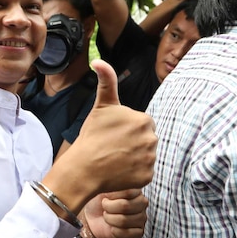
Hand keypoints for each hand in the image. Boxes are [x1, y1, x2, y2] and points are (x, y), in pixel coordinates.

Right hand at [63, 59, 156, 193]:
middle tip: (113, 148)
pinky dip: (134, 174)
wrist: (84, 168)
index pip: (142, 125)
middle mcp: (152, 138)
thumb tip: (98, 61)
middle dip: (133, 143)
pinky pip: (144, 173)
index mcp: (144, 119)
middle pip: (145, 140)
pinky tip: (120, 171)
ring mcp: (150, 159)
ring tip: (115, 159)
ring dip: (134, 158)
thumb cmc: (92, 136)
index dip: (127, 130)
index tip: (113, 135)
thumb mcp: (101, 106)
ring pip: (145, 156)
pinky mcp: (148, 176)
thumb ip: (106, 81)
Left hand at [83, 188, 147, 237]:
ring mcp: (142, 219)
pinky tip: (112, 228)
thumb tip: (116, 184)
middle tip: (104, 208)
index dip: (112, 196)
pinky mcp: (138, 233)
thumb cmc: (98, 202)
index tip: (105, 198)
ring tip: (107, 217)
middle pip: (125, 206)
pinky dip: (114, 231)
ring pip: (124, 220)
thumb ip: (112, 184)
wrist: (91, 219)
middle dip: (108, 208)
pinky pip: (126, 233)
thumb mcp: (102, 188)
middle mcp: (142, 203)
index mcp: (135, 190)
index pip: (128, 192)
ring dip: (109, 220)